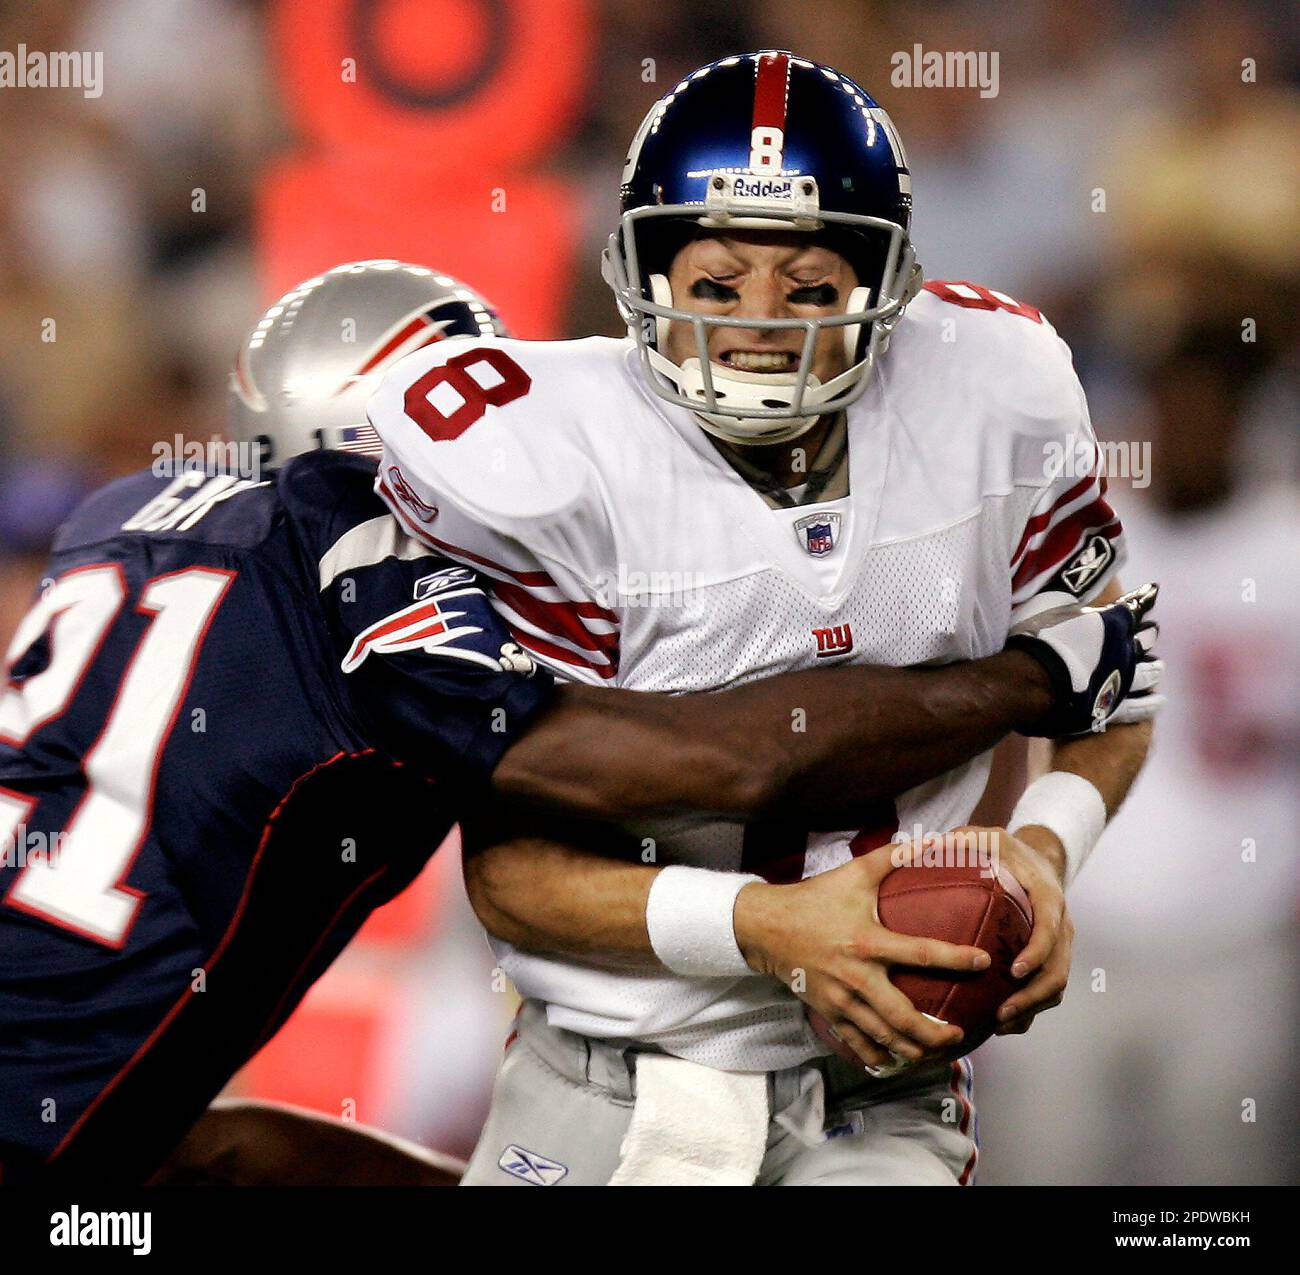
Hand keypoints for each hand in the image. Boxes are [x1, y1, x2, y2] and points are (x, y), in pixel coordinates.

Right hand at [733, 845, 990, 1070]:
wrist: (767, 926)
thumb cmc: (814, 898)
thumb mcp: (854, 873)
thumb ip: (893, 858)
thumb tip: (931, 840)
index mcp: (867, 941)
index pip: (920, 953)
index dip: (955, 958)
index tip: (983, 961)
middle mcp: (856, 976)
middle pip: (903, 1016)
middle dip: (936, 1032)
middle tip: (961, 1033)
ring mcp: (841, 999)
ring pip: (883, 1036)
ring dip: (914, 1049)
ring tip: (937, 1050)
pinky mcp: (829, 1011)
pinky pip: (858, 1042)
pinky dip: (879, 1056)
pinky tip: (896, 1061)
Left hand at [979, 824, 1074, 1034]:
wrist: (1036, 857)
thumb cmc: (1004, 849)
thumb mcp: (985, 837)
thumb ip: (961, 841)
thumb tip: (924, 848)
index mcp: (1048, 896)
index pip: (1050, 928)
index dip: (1037, 952)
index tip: (1015, 971)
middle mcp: (1061, 925)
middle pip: (1058, 970)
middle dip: (1032, 997)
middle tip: (1000, 1013)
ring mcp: (1059, 946)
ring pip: (1054, 987)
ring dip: (1030, 1010)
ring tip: (997, 1025)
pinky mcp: (1050, 959)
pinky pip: (1045, 991)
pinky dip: (1027, 1010)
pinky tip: (997, 1022)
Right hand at [1007, 583, 1160, 736]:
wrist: (1034, 681)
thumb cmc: (1037, 638)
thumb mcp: (1050, 602)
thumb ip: (1068, 591)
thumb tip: (1075, 571)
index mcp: (1111, 622)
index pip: (1132, 608)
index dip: (1141, 599)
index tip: (1152, 591)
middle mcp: (1124, 650)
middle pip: (1144, 640)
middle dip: (1148, 634)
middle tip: (1153, 631)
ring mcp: (1122, 680)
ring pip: (1147, 674)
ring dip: (1153, 669)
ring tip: (1159, 667)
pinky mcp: (1113, 707)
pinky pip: (1139, 708)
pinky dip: (1149, 704)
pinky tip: (1159, 702)